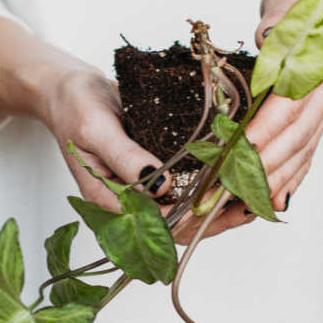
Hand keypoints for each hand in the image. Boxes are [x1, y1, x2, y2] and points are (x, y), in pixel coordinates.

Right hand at [40, 67, 245, 241]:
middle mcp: (126, 206)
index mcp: (107, 201)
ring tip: (254, 196)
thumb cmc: (75, 107)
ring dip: (217, 211)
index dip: (191, 217)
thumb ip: (126, 157)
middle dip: (214, 220)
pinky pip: (184, 197)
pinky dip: (211, 193)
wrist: (68, 92)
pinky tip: (237, 182)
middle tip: (252, 203)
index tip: (223, 200)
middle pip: (175, 230)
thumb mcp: (96, 128)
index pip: (155, 225)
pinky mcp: (152, 181)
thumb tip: (161, 187)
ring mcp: (140, 196)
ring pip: (184, 218)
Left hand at [245, 0, 322, 212]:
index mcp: (319, 62)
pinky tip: (270, 202)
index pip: (289, 102)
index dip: (264, 128)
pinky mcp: (319, 125)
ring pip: (300, 152)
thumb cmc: (310, 5)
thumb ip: (280, 13)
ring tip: (243, 201)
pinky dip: (289, 181)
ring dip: (273, 180)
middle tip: (230, 185)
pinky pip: (305, 157)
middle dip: (264, 164)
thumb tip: (267, 33)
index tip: (239, 147)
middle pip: (295, 136)